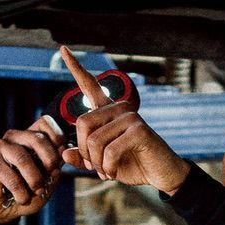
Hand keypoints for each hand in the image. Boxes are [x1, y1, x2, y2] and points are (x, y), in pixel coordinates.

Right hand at [0, 124, 63, 224]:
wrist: (2, 210)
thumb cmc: (26, 193)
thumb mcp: (46, 182)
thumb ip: (55, 169)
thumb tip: (61, 159)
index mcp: (29, 137)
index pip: (45, 122)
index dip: (57, 137)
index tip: (60, 158)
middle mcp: (15, 137)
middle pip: (37, 138)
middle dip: (49, 160)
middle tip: (50, 177)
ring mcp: (1, 147)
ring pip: (23, 157)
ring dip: (34, 179)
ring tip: (36, 191)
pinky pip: (10, 175)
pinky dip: (21, 191)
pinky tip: (22, 199)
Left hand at [59, 46, 189, 193]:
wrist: (161, 175)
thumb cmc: (133, 165)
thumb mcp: (102, 164)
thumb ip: (84, 158)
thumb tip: (64, 153)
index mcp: (108, 111)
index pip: (89, 85)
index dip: (75, 68)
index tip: (63, 49)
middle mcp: (118, 108)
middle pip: (82, 123)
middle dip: (84, 152)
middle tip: (95, 168)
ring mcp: (130, 116)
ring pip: (94, 141)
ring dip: (97, 164)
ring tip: (107, 172)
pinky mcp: (139, 130)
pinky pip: (109, 151)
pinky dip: (108, 167)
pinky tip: (113, 172)